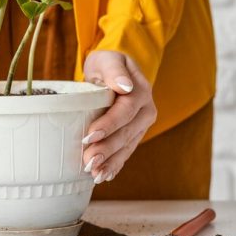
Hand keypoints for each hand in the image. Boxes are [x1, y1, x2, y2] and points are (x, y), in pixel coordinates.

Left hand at [81, 50, 156, 183]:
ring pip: (127, 146)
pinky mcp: (135, 135)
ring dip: (111, 162)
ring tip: (95, 174)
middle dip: (107, 149)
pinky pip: (126, 151)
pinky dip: (115, 165)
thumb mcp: (108, 60)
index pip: (126, 110)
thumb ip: (115, 71)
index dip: (109, 124)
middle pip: (127, 132)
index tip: (90, 135)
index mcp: (141, 91)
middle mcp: (146, 110)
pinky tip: (105, 176)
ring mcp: (142, 125)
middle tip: (89, 161)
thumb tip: (125, 86)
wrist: (115, 72)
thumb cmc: (107, 64)